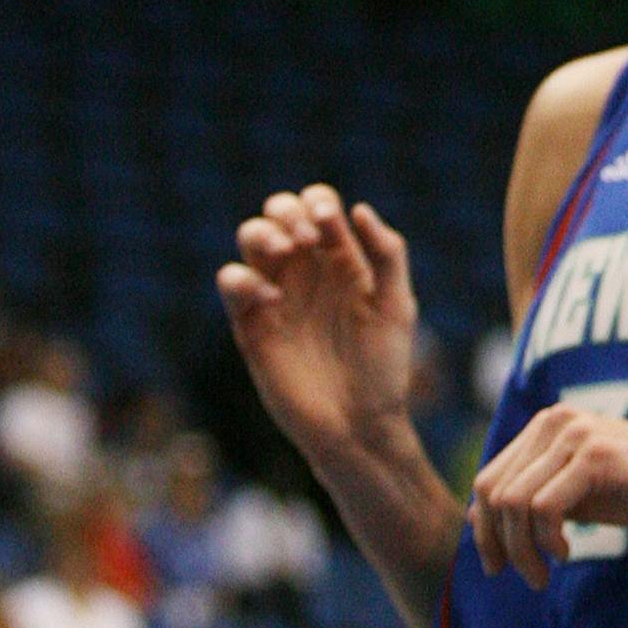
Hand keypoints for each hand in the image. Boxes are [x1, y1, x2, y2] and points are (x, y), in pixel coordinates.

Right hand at [217, 185, 419, 463]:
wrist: (356, 424)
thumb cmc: (382, 366)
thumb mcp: (396, 305)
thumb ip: (387, 253)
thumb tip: (359, 209)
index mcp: (342, 260)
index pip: (319, 207)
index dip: (318, 202)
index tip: (327, 224)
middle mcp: (306, 271)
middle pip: (279, 213)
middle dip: (287, 211)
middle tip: (306, 239)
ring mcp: (276, 295)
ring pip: (251, 238)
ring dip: (262, 232)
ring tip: (286, 251)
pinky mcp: (251, 325)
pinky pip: (231, 283)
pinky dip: (241, 277)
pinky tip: (269, 298)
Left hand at [469, 410, 627, 588]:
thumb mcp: (581, 494)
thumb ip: (535, 499)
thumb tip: (478, 519)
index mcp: (548, 425)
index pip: (488, 480)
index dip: (484, 530)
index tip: (499, 567)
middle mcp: (555, 421)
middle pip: (492, 493)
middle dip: (498, 544)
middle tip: (527, 577)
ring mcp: (575, 435)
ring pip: (512, 503)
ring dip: (521, 551)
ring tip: (544, 574)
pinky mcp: (596, 456)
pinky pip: (542, 509)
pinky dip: (546, 542)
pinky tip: (568, 552)